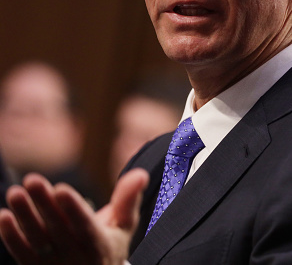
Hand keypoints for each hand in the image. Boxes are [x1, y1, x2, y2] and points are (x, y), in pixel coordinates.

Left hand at [0, 168, 148, 264]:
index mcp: (100, 245)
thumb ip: (128, 199)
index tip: (61, 188)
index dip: (73, 208)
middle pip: (57, 229)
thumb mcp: (124, 227)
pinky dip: (11, 236)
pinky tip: (3, 216)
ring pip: (37, 239)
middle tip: (32, 180)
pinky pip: (21, 254)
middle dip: (44, 203)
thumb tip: (141, 173)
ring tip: (15, 192)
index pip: (85, 226)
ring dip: (25, 216)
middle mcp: (76, 258)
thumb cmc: (109, 247)